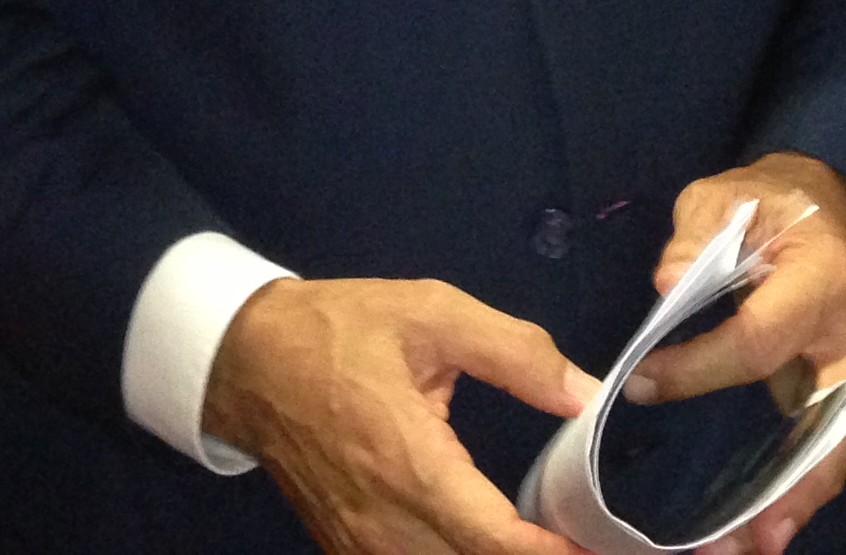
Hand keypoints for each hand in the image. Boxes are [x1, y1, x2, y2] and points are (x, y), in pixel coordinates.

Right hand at [203, 275, 596, 554]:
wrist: (244, 360)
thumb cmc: (338, 331)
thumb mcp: (429, 312)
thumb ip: (514, 351)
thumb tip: (584, 394)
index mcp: (409, 464)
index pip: (496, 541)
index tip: (601, 547)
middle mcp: (385, 523)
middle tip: (588, 541)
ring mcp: (360, 545)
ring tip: (547, 541)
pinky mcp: (346, 549)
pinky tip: (489, 543)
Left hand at [623, 153, 845, 554]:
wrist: (827, 207)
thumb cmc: (771, 202)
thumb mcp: (726, 196)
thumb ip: (696, 234)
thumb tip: (665, 285)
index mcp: (823, 279)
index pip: (758, 340)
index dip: (698, 367)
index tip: (638, 382)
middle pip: (831, 418)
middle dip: (792, 481)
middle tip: (748, 535)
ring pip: (839, 446)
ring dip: (798, 501)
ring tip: (752, 547)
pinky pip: (829, 445)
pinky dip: (802, 488)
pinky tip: (767, 528)